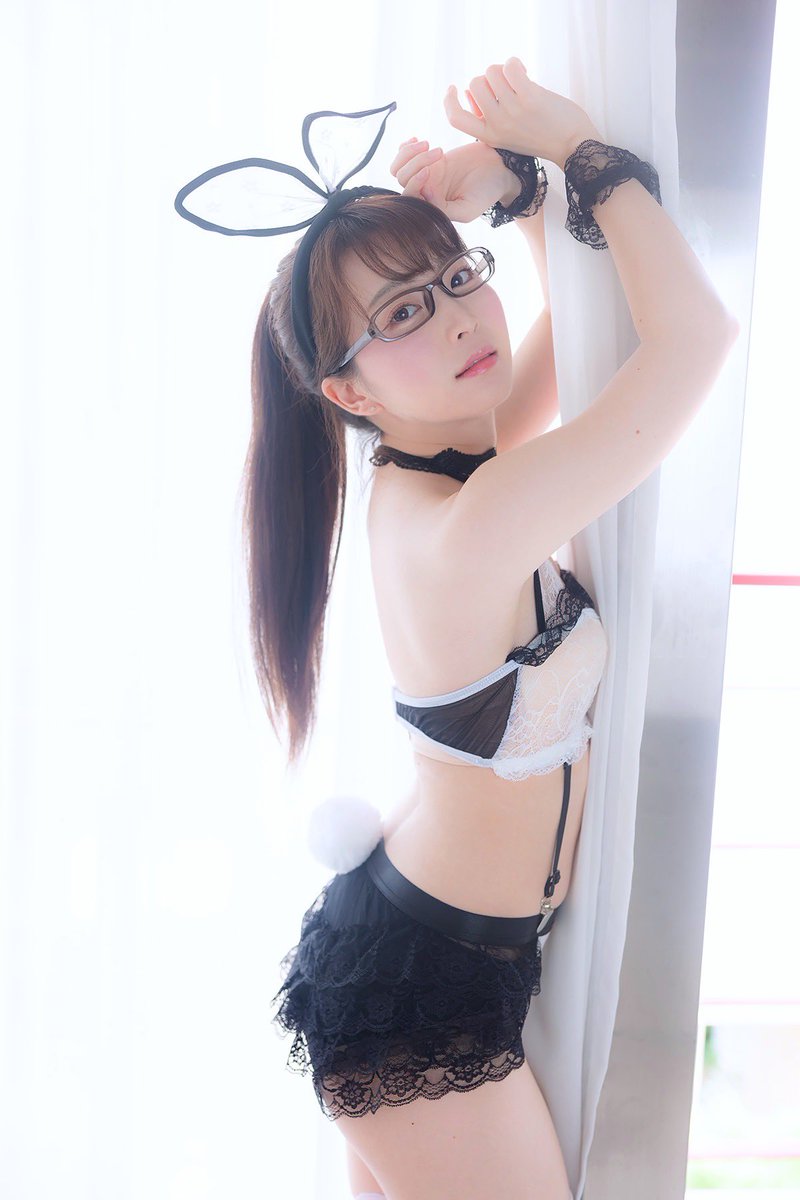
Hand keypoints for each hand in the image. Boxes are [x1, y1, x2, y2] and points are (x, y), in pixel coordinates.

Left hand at [389, 136, 515, 224]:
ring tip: (428, 144)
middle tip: (439, 151)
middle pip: (403, 181)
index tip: (430, 170)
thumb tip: (424, 195)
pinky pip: (405, 156)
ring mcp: (426, 177)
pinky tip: (418, 140)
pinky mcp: (429, 161)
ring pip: (400, 168)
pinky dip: (406, 147)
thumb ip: (445, 209)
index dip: (414, 184)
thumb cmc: (487, 192)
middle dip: (415, 164)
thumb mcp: (468, 207)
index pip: (411, 200)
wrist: (499, 170)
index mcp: (433, 209)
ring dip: (410, 154)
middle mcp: (426, 195)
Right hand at [443, 56, 596, 168]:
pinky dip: (515, 63)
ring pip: (492, 71)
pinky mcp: (529, 98)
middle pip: (475, 84)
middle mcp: (497, 124)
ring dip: (504, 69)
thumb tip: (469, 90)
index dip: (450, 101)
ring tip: (518, 79)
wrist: (572, 145)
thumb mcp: (508, 135)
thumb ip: (489, 117)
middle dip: (488, 77)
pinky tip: (524, 71)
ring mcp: (513, 111)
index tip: (454, 88)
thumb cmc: (541, 136)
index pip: (456, 119)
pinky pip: (510, 66)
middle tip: (505, 85)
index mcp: (489, 136)